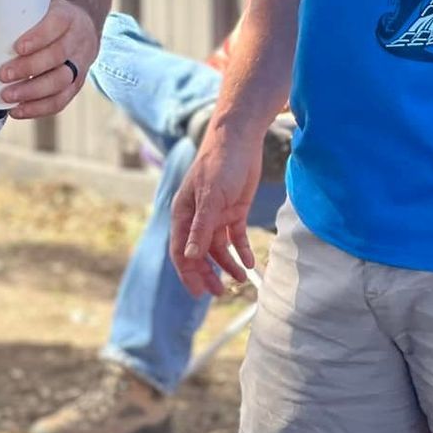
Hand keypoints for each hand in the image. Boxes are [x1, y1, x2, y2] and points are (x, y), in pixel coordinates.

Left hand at [0, 0, 98, 118]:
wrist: (81, 28)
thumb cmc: (48, 18)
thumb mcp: (39, 7)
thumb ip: (17, 16)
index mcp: (67, 16)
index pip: (57, 24)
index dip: (38, 37)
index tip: (17, 48)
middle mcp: (77, 39)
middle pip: (58, 56)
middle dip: (29, 68)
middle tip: (3, 75)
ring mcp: (80, 64)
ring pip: (61, 81)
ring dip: (32, 92)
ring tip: (7, 96)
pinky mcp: (77, 84)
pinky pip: (61, 100)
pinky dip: (39, 108)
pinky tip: (18, 110)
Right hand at [169, 121, 261, 293]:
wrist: (240, 139)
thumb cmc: (219, 164)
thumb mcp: (210, 197)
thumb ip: (201, 228)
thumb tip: (190, 256)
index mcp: (184, 214)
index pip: (181, 251)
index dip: (189, 273)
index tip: (200, 293)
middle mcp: (197, 218)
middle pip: (199, 253)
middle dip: (208, 274)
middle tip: (221, 293)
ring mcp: (216, 215)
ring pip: (219, 248)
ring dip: (228, 264)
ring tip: (242, 279)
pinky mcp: (234, 210)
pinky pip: (236, 237)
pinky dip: (242, 250)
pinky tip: (251, 262)